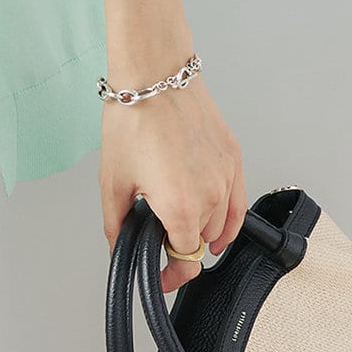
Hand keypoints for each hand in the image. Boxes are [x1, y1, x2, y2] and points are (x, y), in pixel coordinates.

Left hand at [99, 66, 247, 293]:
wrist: (155, 74)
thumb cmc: (133, 119)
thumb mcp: (112, 179)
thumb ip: (117, 224)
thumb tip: (119, 247)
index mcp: (181, 207)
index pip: (185, 260)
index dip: (171, 274)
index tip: (162, 277)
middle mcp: (211, 195)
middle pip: (202, 243)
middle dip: (180, 245)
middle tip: (159, 237)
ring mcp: (226, 176)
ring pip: (222, 224)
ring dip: (203, 230)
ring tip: (180, 221)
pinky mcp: (233, 157)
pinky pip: (238, 201)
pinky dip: (229, 217)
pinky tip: (218, 222)